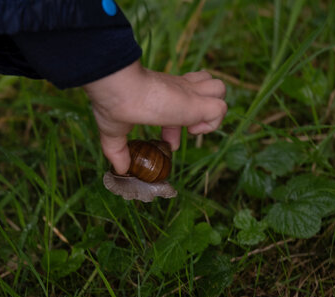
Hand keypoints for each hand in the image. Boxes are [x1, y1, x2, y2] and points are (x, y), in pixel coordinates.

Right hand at [82, 60, 226, 174]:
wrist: (118, 91)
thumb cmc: (113, 104)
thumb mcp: (113, 131)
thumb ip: (117, 150)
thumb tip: (119, 169)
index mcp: (162, 92)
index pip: (182, 97)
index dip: (179, 122)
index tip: (167, 141)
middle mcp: (179, 89)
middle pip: (203, 90)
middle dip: (197, 114)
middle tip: (176, 135)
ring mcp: (190, 95)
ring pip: (219, 90)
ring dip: (210, 110)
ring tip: (192, 125)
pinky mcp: (197, 103)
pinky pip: (221, 109)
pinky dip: (212, 123)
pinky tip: (192, 130)